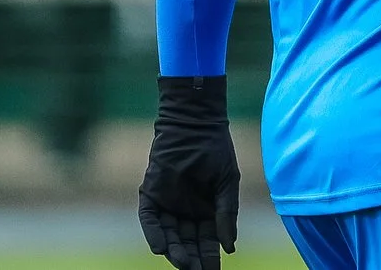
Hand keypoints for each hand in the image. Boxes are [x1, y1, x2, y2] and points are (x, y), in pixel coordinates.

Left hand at [139, 76, 238, 268]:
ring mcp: (167, 204)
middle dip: (192, 259)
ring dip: (174, 251)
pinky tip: (161, 248)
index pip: (207, 241)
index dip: (210, 257)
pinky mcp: (151, 195)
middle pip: (187, 243)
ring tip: (183, 264)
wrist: (195, 124)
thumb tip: (230, 248)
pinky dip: (154, 234)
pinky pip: (150, 220)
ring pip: (169, 236)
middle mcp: (186, 212)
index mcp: (207, 211)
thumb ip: (227, 215)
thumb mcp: (228, 184)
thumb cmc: (216, 150)